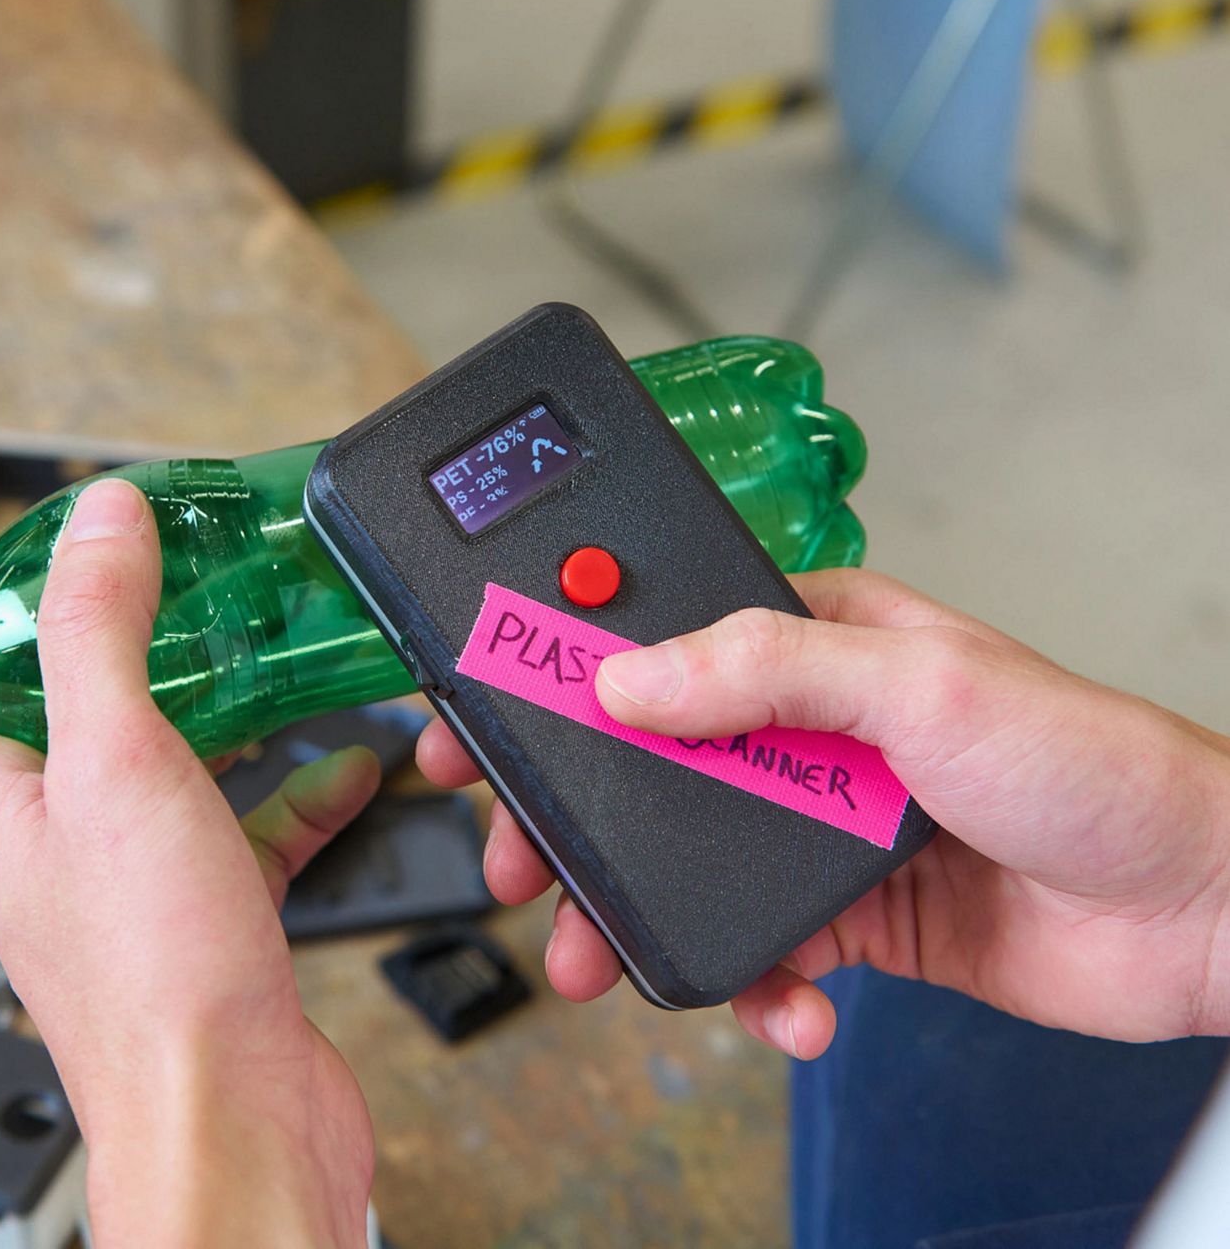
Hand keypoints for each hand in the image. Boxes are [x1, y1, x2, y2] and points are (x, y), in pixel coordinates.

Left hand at [0, 479, 378, 1248]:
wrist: (238, 1119)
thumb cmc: (153, 980)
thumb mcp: (116, 761)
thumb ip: (98, 630)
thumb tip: (99, 520)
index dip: (27, 590)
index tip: (96, 533)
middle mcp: (52, 833)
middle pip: (92, 697)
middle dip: (156, 634)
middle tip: (211, 574)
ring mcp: (133, 871)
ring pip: (178, 755)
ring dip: (235, 706)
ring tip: (285, 649)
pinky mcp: (208, 906)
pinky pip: (248, 820)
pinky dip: (298, 787)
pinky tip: (349, 762)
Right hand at [418, 569, 1229, 1058]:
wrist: (1203, 909)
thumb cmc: (1090, 761)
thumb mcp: (919, 684)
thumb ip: (763, 669)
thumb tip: (625, 679)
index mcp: (812, 636)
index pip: (655, 636)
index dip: (559, 669)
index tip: (483, 712)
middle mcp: (805, 722)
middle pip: (647, 759)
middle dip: (573, 818)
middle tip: (516, 864)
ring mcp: (821, 818)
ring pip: (687, 862)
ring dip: (638, 916)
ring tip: (596, 964)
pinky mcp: (848, 909)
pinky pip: (762, 947)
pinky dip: (757, 986)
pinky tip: (791, 1004)